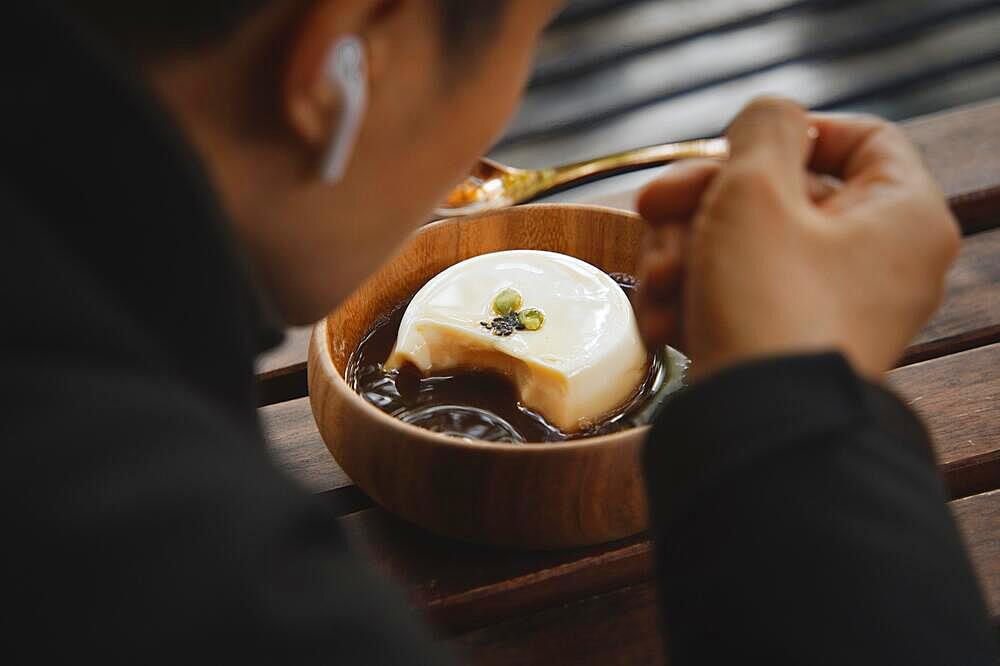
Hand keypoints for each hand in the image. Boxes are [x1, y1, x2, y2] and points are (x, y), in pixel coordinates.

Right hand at [636, 98, 959, 380]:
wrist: (755, 427)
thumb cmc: (768, 304)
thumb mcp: (755, 191)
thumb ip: (763, 128)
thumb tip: (770, 118)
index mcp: (902, 214)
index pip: (862, 138)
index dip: (789, 133)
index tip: (732, 150)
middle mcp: (880, 261)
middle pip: (783, 196)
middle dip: (702, 203)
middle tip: (651, 208)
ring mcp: (836, 307)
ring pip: (748, 247)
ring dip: (686, 255)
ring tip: (660, 284)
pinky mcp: (791, 343)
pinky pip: (744, 297)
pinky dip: (699, 300)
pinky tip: (666, 321)